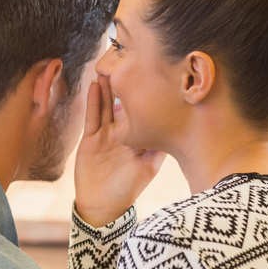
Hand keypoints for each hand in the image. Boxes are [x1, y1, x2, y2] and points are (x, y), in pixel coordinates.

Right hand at [74, 75, 164, 227]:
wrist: (102, 206)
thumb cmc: (128, 189)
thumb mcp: (149, 168)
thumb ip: (158, 149)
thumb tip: (176, 129)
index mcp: (140, 137)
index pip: (145, 110)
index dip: (148, 93)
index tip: (154, 73)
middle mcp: (124, 132)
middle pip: (126, 103)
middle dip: (128, 84)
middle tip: (130, 62)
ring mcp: (106, 134)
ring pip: (108, 105)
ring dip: (109, 87)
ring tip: (110, 67)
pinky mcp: (91, 138)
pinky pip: (93, 116)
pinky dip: (94, 101)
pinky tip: (95, 85)